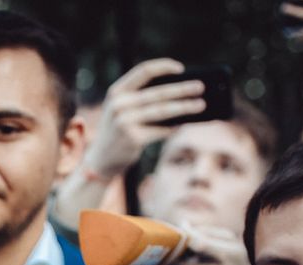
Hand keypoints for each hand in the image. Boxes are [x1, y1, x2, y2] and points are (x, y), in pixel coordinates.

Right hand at [81, 59, 205, 179]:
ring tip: (201, 105)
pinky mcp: (133, 138)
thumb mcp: (123, 110)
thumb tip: (178, 91)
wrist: (101, 159)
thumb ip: (141, 98)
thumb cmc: (118, 131)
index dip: (164, 67)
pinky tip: (184, 124)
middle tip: (200, 87)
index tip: (181, 68)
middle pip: (158, 92)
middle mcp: (119, 104)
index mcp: (117, 91)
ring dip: (185, 107)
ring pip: (163, 111)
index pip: (144, 71)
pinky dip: (174, 127)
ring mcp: (125, 121)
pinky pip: (161, 130)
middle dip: (182, 89)